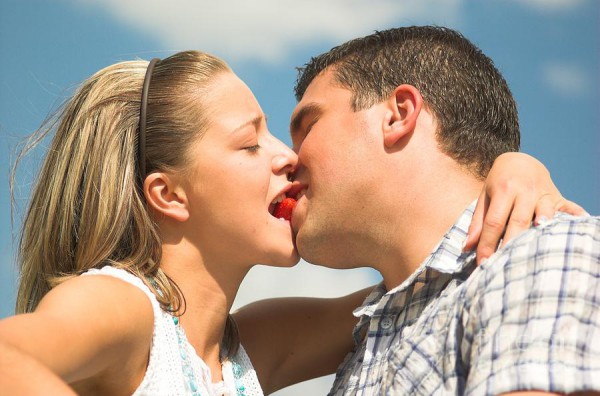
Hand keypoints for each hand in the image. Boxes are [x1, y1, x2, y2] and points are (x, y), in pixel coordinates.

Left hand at [463, 152, 586, 263]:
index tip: (483, 262)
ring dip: (542, 226)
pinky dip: (574, 214)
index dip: (488, 243)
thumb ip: (478, 221)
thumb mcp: (485, 197)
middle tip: (504, 264)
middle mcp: (524, 191)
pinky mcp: (557, 196)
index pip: (494, 221)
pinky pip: (568, 206)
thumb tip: (467, 247)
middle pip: (519, 220)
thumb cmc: (499, 183)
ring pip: (544, 213)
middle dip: (511, 243)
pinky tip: (580, 222)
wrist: (520, 160)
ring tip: (537, 244)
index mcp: (503, 190)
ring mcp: (543, 193)